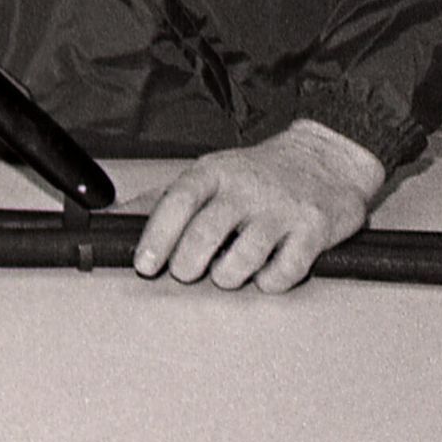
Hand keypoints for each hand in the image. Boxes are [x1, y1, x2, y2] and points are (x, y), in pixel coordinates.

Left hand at [131, 119, 385, 293]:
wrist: (327, 159)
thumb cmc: (259, 173)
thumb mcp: (209, 173)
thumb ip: (164, 198)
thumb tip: (114, 217)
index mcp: (215, 171)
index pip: (177, 200)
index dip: (157, 235)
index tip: (145, 264)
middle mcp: (246, 188)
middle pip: (205, 235)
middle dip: (188, 265)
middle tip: (188, 272)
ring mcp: (281, 210)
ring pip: (243, 259)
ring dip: (228, 277)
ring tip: (227, 272)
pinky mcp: (313, 230)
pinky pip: (285, 271)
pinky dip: (269, 282)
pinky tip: (265, 273)